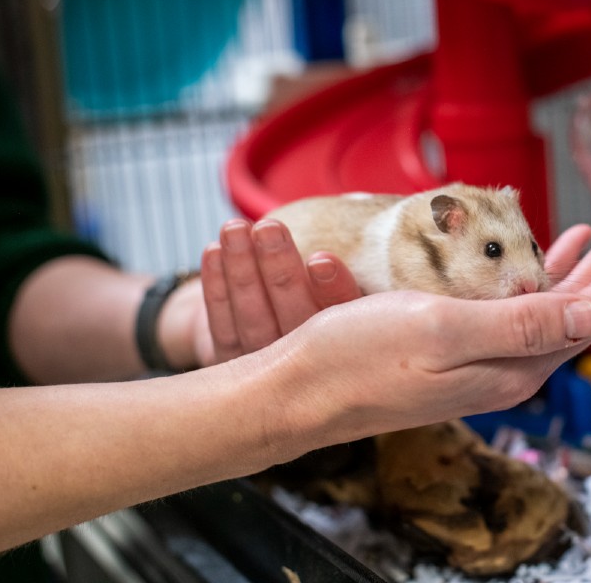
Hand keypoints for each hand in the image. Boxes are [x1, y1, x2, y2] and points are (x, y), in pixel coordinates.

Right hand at [177, 213, 590, 368]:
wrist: (297, 393)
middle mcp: (513, 364)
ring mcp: (490, 356)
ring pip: (562, 300)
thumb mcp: (437, 332)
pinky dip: (550, 271)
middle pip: (589, 301)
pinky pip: (527, 303)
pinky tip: (561, 249)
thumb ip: (517, 324)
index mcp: (516, 363)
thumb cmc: (355, 359)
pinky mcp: (466, 346)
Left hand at [196, 218, 362, 364]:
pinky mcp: (233, 366)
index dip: (332, 288)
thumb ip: (356, 273)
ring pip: (253, 321)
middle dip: (279, 269)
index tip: (320, 259)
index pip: (344, 318)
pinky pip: (222, 329)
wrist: (292, 347)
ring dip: (241, 271)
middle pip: (293, 318)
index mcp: (352, 348)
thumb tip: (377, 212)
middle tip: (269, 228)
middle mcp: (313, 371)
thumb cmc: (333, 299)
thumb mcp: (363, 295)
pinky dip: (216, 290)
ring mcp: (267, 377)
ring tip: (235, 228)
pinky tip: (213, 250)